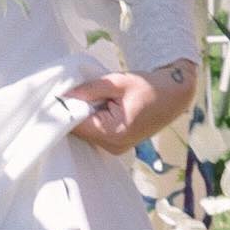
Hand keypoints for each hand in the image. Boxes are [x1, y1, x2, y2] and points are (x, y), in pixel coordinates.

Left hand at [65, 63, 195, 153]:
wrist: (173, 96)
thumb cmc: (149, 87)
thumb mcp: (118, 82)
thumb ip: (90, 89)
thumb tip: (63, 96)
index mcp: (115, 133)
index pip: (77, 125)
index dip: (65, 110)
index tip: (56, 96)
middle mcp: (114, 146)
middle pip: (80, 131)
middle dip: (73, 112)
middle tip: (69, 93)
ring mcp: (115, 148)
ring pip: (86, 132)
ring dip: (83, 115)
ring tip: (87, 97)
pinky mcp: (116, 144)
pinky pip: (95, 133)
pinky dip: (92, 119)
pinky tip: (96, 106)